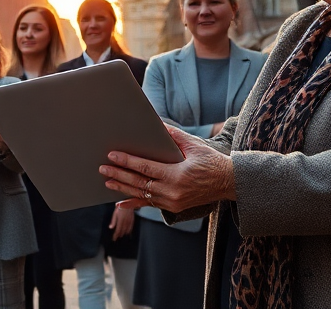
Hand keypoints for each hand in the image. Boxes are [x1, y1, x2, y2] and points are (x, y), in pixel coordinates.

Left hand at [100, 123, 234, 212]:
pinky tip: (120, 203)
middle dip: (119, 174)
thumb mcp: (194, 146)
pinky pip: (149, 205)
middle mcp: (172, 192)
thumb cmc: (211, 161)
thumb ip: (174, 136)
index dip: (127, 161)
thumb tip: (156, 123)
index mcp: (177, 175)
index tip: (112, 155)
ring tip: (107, 181)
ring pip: (142, 195)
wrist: (228, 183)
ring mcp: (172, 202)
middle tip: (102, 168)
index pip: (145, 168)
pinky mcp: (173, 207)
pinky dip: (134, 203)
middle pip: (139, 183)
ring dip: (122, 188)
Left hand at [109, 205, 134, 239]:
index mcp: (120, 221)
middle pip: (122, 231)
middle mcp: (125, 223)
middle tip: (117, 239)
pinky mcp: (132, 221)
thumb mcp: (115, 213)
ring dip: (124, 234)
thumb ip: (113, 221)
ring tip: (121, 237)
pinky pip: (131, 228)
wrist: (128, 203)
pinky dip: (129, 231)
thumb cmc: (120, 207)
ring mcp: (129, 222)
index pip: (118, 231)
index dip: (115, 236)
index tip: (114, 239)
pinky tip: (128, 233)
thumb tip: (110, 227)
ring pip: (127, 231)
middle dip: (119, 236)